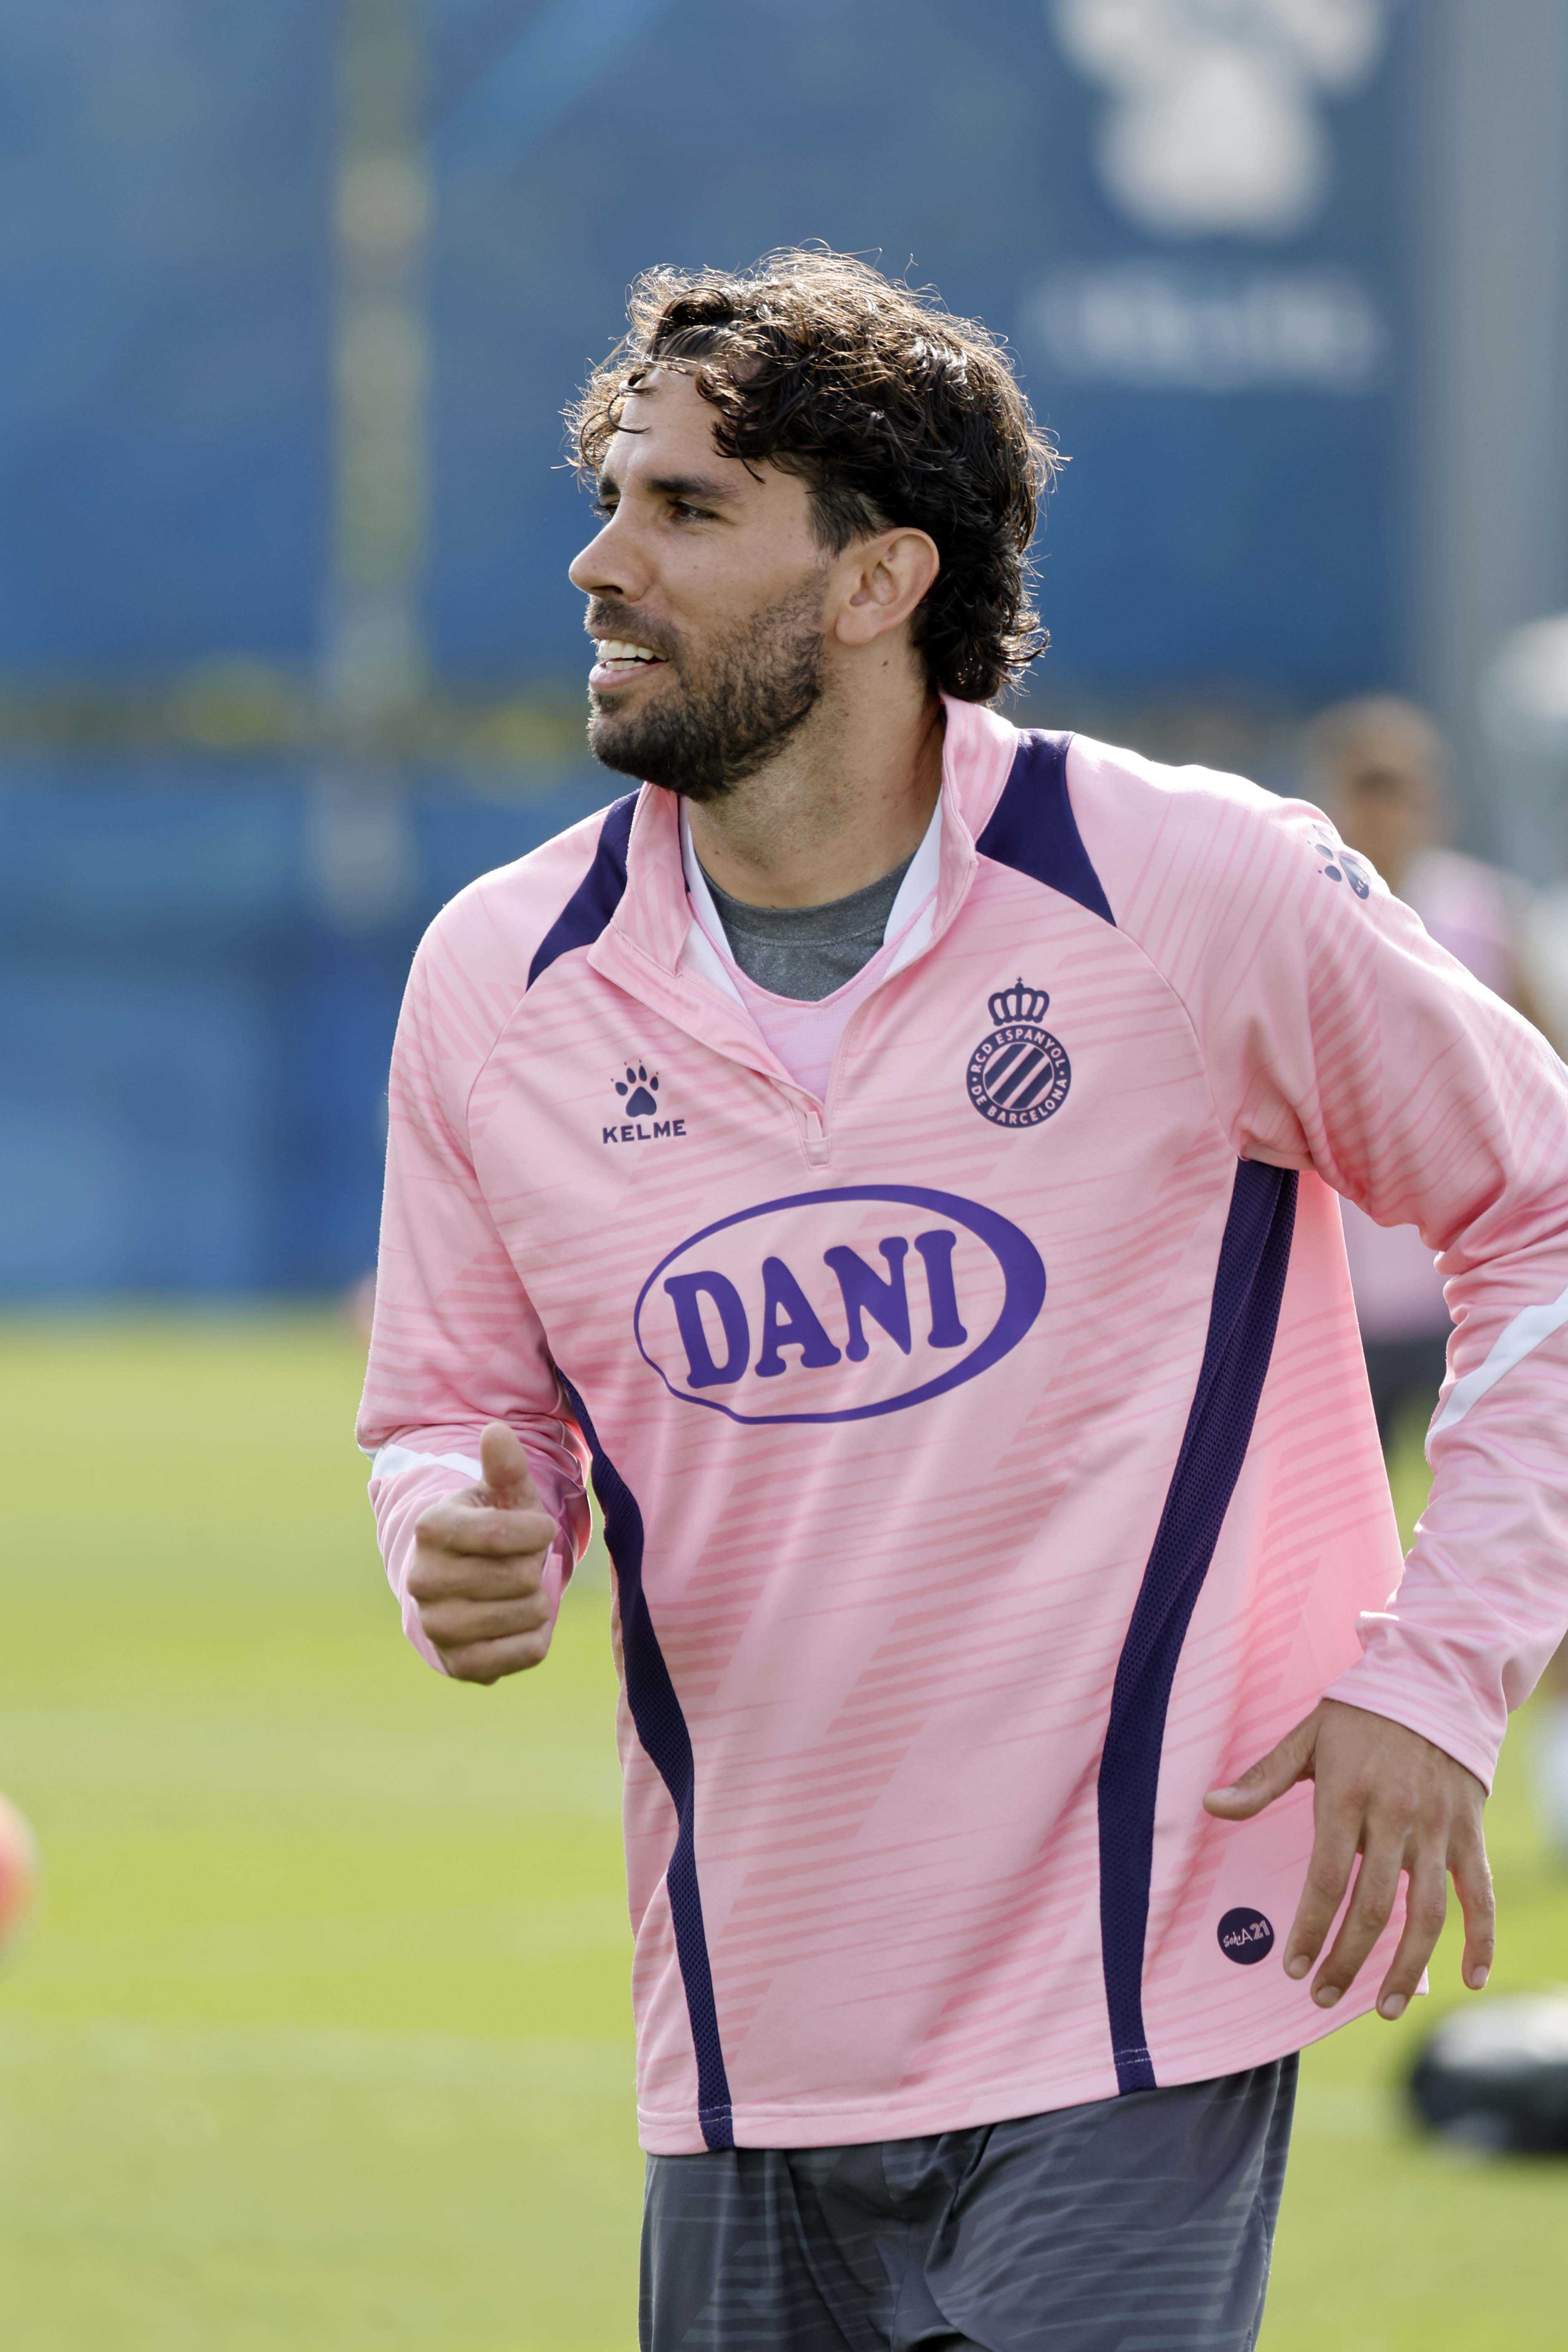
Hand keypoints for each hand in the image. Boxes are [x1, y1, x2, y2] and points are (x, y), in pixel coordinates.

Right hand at [406, 1422, 556, 1684]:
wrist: (461, 1584)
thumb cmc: (490, 1529)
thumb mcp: (501, 1494)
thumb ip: (504, 1466)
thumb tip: (496, 1432)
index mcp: (431, 1528)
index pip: (502, 1532)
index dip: (536, 1530)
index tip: (538, 1528)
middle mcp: (423, 1580)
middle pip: (522, 1577)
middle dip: (536, 1566)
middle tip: (520, 1562)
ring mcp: (437, 1626)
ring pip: (530, 1613)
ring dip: (539, 1600)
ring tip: (515, 1590)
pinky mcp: (459, 1665)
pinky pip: (528, 1652)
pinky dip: (537, 1636)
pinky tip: (517, 1623)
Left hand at [1204, 1699, 1493, 2020]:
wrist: (1432, 1680)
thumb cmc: (1359, 1713)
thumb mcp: (1306, 1737)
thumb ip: (1262, 1779)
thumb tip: (1212, 1805)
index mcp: (1347, 1795)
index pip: (1327, 1879)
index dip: (1310, 1927)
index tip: (1292, 1966)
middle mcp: (1395, 1817)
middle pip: (1372, 1906)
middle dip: (1346, 1959)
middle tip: (1321, 1996)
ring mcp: (1436, 1828)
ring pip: (1426, 1913)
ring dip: (1404, 1966)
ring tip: (1381, 2007)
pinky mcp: (1468, 1833)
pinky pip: (1480, 1895)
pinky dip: (1481, 1939)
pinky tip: (1470, 1978)